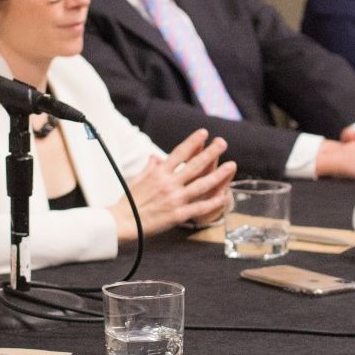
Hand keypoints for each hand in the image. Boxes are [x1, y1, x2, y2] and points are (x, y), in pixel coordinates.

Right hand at [113, 130, 236, 239]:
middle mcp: (169, 183)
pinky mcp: (177, 214)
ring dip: (218, 174)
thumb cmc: (129, 201)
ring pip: (201, 184)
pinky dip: (212, 202)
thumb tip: (155, 157)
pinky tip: (224, 196)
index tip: (204, 132)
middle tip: (223, 143)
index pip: (179, 153)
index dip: (193, 141)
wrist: (122, 221)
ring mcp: (175, 198)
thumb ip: (150, 167)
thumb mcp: (138, 179)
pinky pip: (199, 207)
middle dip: (210, 152)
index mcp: (159, 173)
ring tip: (231, 165)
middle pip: (194, 165)